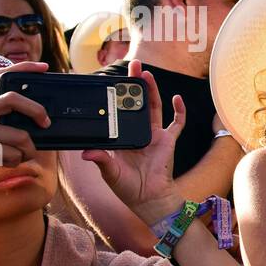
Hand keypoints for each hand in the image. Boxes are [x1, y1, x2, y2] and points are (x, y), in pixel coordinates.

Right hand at [0, 61, 49, 191]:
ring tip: (20, 154)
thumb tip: (34, 120)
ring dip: (28, 150)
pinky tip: (4, 162)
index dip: (23, 68)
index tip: (43, 66)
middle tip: (46, 123)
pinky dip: (15, 161)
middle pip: (14, 100)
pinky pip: (13, 155)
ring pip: (21, 136)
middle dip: (37, 110)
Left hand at [81, 61, 183, 224]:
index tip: (109, 82)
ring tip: (146, 74)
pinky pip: (177, 123)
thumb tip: (86, 152)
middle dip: (134, 85)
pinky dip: (179, 110)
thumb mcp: (109, 173)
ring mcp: (155, 135)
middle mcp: (138, 133)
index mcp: (122, 138)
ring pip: (154, 107)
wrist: (149, 199)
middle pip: (137, 103)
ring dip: (152, 90)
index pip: (118, 112)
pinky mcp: (169, 141)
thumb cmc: (128, 188)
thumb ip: (100, 160)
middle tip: (131, 66)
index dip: (116, 97)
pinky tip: (176, 97)